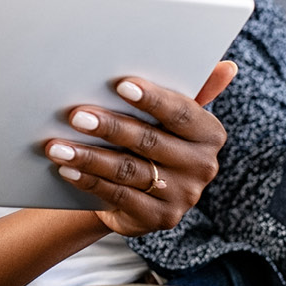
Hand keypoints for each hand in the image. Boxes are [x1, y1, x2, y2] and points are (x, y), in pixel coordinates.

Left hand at [44, 60, 235, 236]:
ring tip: (58, 146)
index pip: (181, 113)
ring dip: (89, 157)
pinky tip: (66, 169)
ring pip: (128, 171)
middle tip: (76, 115)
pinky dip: (88, 181)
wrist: (140, 190)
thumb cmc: (153, 138)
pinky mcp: (159, 218)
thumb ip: (194, 90)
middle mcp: (202, 167)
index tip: (121, 84)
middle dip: (110, 127)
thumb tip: (228, 67)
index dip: (152, 99)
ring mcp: (182, 196)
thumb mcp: (171, 115)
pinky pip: (118, 196)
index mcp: (209, 134)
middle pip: (150, 142)